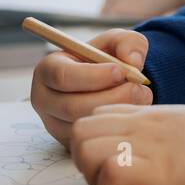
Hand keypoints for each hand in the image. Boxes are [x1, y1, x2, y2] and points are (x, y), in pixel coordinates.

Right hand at [30, 29, 152, 146]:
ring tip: (140, 96)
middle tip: (138, 87)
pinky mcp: (69, 143)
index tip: (120, 71)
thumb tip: (132, 60)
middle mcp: (44, 100)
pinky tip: (131, 112)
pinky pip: (93, 139)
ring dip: (117, 111)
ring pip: (85, 125)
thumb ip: (128, 42)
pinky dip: (116, 127)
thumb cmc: (107, 60)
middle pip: (72, 106)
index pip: (62, 76)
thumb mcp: (118, 42)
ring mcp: (54, 125)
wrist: (107, 84)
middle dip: (111, 97)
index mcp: (48, 70)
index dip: (93, 75)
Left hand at [70, 105, 184, 184]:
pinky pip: (109, 174)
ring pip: (85, 150)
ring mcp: (149, 146)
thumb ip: (161, 130)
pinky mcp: (158, 172)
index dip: (95, 140)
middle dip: (84, 159)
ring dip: (94, 175)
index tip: (115, 159)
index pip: (96, 114)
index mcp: (152, 113)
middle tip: (111, 178)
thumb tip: (145, 147)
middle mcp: (144, 125)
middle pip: (80, 131)